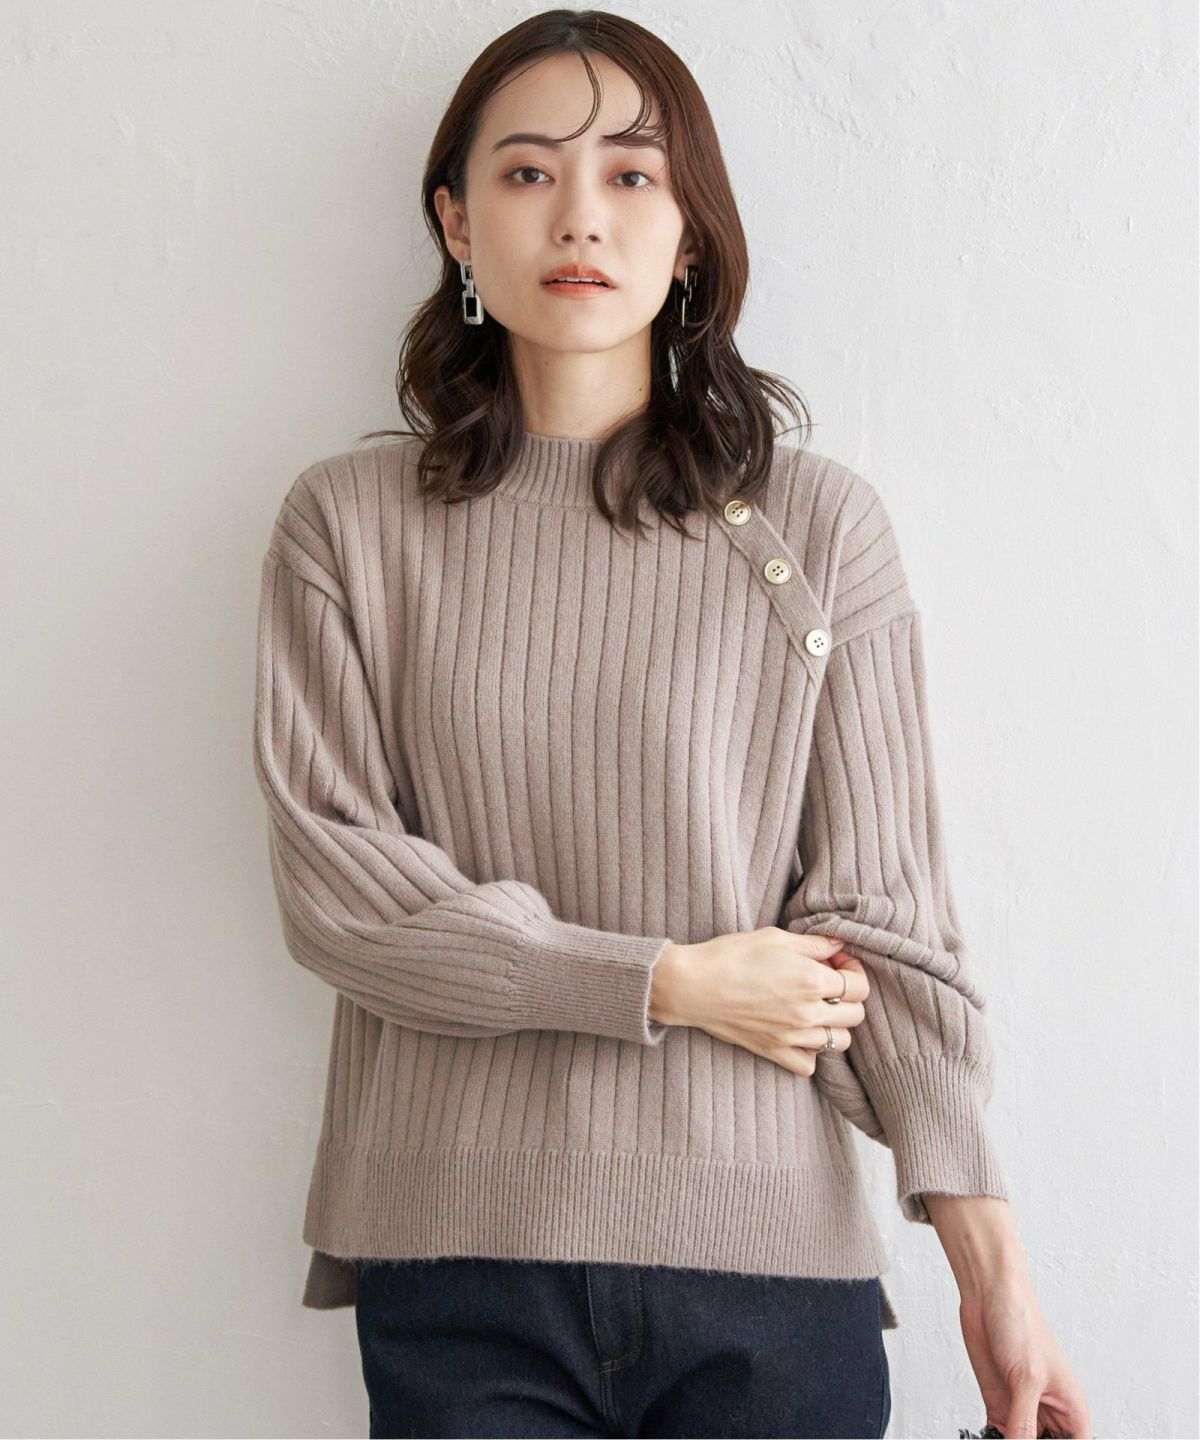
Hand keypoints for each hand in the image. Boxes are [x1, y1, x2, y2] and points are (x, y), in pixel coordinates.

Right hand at [649, 927, 869, 1074]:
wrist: (693, 985)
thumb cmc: (731, 955)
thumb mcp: (775, 938)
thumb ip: (814, 944)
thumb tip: (839, 946)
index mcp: (812, 980)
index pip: (860, 985)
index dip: (853, 970)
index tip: (836, 962)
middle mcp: (807, 1012)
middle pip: (856, 1014)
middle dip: (850, 995)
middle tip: (828, 981)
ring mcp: (792, 1036)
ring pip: (839, 1042)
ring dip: (835, 1024)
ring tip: (818, 1008)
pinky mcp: (773, 1051)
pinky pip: (809, 1065)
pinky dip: (812, 1053)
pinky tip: (800, 1033)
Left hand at [957, 1271, 1092, 1438]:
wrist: (988, 1298)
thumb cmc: (1022, 1325)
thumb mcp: (1027, 1379)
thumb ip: (1023, 1421)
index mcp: (1071, 1410)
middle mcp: (1049, 1413)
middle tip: (1013, 1438)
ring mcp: (1021, 1410)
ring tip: (998, 1438)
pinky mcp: (998, 1404)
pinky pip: (997, 1436)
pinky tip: (985, 1439)